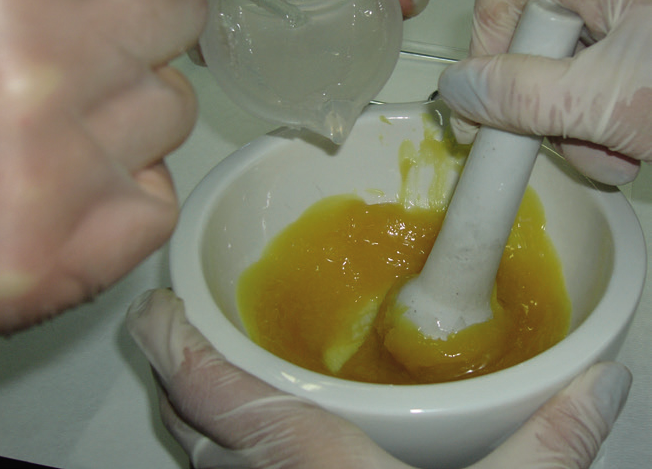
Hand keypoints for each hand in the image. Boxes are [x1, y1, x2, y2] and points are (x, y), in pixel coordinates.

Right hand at [0, 0, 214, 334]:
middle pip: (183, 11)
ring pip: (176, 106)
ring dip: (131, 111)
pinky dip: (123, 193)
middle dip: (144, 20)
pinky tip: (58, 190)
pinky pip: (158, 198)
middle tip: (81, 42)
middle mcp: (50, 61)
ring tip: (51, 123)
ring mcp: (72, 165)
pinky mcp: (88, 248)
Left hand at [127, 288, 630, 468]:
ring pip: (196, 450)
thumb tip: (603, 383)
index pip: (207, 386)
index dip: (171, 339)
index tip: (157, 306)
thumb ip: (551, 443)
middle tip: (183, 322)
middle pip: (187, 413)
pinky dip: (216, 445)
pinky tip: (242, 438)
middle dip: (180, 364)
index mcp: (308, 461)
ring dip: (195, 405)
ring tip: (203, 365)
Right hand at [438, 0, 651, 185]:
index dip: (483, 56)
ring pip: (567, 79)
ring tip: (615, 152)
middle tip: (560, 140)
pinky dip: (606, 129)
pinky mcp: (651, 59)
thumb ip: (520, 96)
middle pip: (535, 48)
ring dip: (577, 129)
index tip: (481, 114)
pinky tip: (632, 149)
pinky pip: (602, 91)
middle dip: (543, 108)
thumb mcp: (607, 100)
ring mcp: (638, 27)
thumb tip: (457, 90)